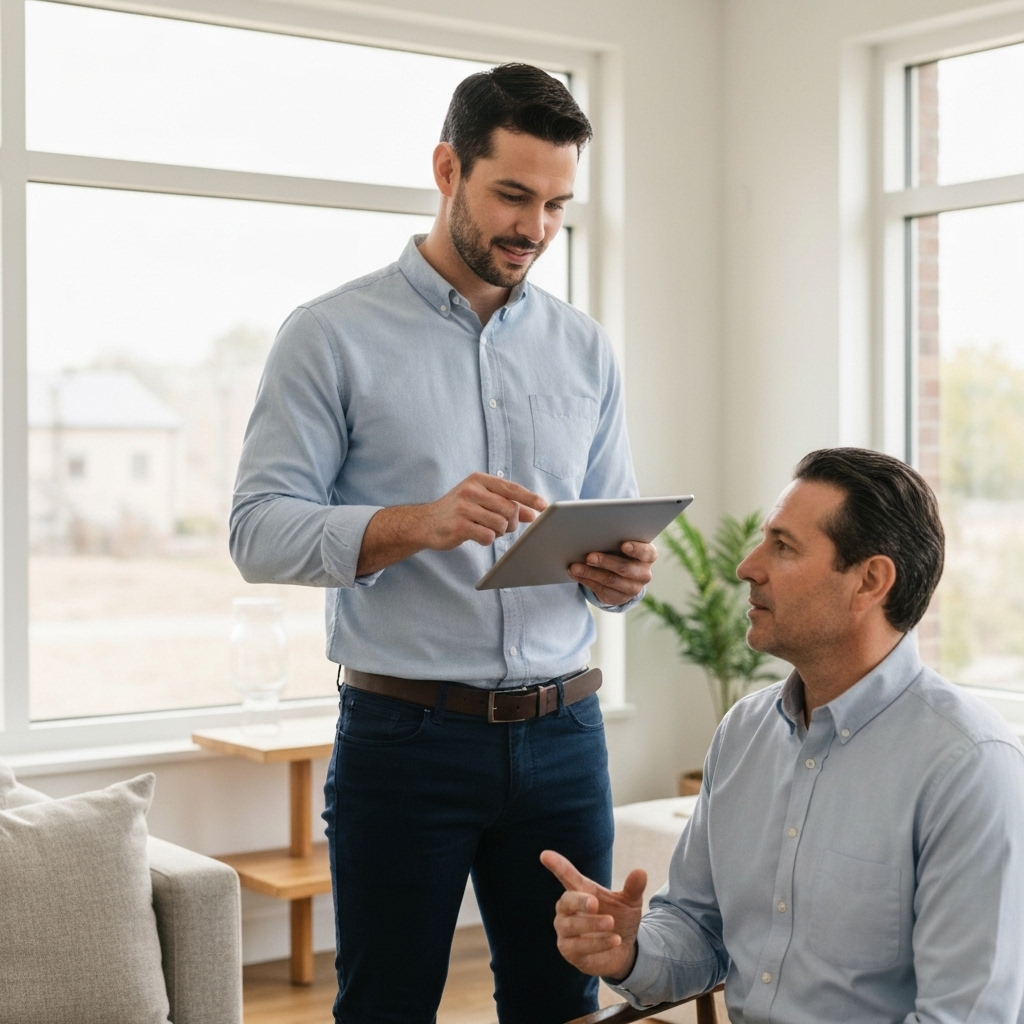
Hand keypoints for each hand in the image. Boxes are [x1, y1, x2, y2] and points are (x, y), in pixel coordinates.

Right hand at [416, 472, 546, 548]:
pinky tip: (478, 536)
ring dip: (499, 532)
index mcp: (478, 480)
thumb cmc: (458, 511)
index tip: (543, 506)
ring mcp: (464, 508)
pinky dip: (487, 539)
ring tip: (487, 530)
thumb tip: (532, 513)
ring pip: (500, 524)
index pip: (510, 488)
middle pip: (509, 508)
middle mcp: (471, 490)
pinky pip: (487, 536)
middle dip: (512, 522)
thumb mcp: (480, 501)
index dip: (529, 497)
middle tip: (505, 527)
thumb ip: (505, 504)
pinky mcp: (459, 526)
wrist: (425, 523)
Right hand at [541, 849, 646, 981]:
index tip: (545, 855)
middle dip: (579, 901)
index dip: (556, 865)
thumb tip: (641, 872)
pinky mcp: (569, 951)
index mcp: (580, 891)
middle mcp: (567, 910)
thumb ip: (633, 888)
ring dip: (590, 924)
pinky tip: (615, 940)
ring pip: (570, 926)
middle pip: (565, 901)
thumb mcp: (630, 903)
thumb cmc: (620, 919)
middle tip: (595, 903)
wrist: (624, 950)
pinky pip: (578, 947)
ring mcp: (566, 931)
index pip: (566, 876)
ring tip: (611, 923)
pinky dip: (597, 943)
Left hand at [568, 541, 656, 604]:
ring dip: (590, 573)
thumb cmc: (621, 550)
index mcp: (648, 555)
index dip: (636, 549)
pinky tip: (575, 573)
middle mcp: (644, 574)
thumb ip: (614, 539)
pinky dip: (586, 580)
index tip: (624, 545)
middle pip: (624, 568)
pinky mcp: (619, 598)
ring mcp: (633, 588)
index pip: (646, 552)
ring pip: (610, 581)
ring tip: (575, 567)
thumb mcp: (622, 543)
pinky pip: (601, 590)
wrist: (622, 573)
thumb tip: (592, 535)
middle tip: (589, 557)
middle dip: (605, 562)